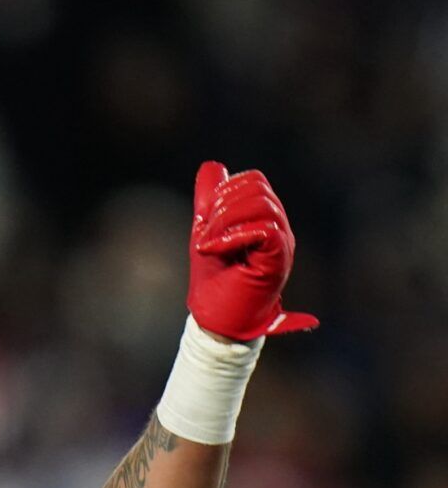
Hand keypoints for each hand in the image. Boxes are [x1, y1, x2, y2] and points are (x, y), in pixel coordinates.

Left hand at [187, 161, 316, 340]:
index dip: (225, 191)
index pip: (253, 180)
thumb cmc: (213, 281)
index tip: (207, 221)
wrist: (217, 321)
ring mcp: (281, 242)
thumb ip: (211, 200)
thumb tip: (213, 166)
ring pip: (262, 204)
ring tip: (209, 245)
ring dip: (225, 222)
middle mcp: (278, 226)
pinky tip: (215, 249)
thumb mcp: (206, 232)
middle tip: (206, 235)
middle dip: (222, 205)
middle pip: (258, 186)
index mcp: (264, 217)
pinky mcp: (278, 259)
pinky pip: (264, 229)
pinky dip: (234, 236)